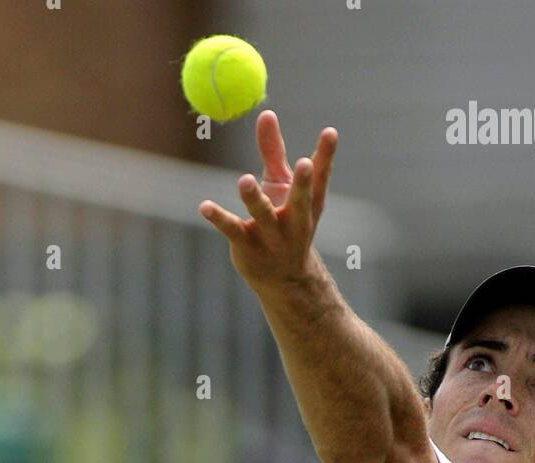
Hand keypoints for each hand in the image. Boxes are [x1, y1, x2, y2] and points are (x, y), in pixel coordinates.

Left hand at [200, 109, 337, 288]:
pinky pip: (232, 230)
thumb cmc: (285, 222)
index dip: (326, 156)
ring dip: (255, 199)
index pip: (320, 178)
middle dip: (302, 184)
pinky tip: (204, 207)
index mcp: (309, 205)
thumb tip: (266, 112)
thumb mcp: (282, 186)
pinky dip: (218, 218)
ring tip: (245, 181)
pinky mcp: (248, 247)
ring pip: (263, 216)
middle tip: (303, 163)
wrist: (282, 279)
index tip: (330, 132)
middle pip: (300, 201)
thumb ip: (273, 151)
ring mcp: (272, 237)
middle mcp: (295, 222)